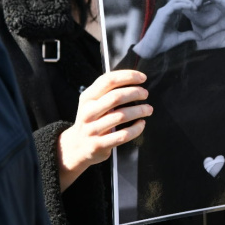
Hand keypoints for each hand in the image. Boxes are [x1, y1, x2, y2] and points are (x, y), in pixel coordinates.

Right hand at [58, 70, 151, 189]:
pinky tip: (141, 124)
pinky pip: (123, 135)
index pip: (108, 80)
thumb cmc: (90, 121)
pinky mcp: (99, 145)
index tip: (142, 78)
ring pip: (121, 116)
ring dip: (139, 111)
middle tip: (145, 94)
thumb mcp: (91, 103)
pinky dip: (136, 129)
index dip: (127, 76)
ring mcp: (92, 129)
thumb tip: (133, 81)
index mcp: (87, 98)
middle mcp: (88, 112)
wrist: (76, 148)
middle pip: (116, 97)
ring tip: (148, 109)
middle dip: (135, 93)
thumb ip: (106, 92)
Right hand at [133, 0, 199, 57]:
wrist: (151, 48)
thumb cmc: (162, 43)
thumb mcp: (179, 38)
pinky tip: (189, 8)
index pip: (180, 4)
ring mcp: (163, 12)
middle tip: (198, 8)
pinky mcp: (162, 15)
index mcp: (170, 15)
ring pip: (176, 0)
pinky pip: (173, 6)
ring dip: (187, 2)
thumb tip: (200, 36)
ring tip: (195, 7)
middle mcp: (166, 11)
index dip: (190, 5)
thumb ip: (189, 35)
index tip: (198, 11)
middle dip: (189, 1)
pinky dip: (183, 5)